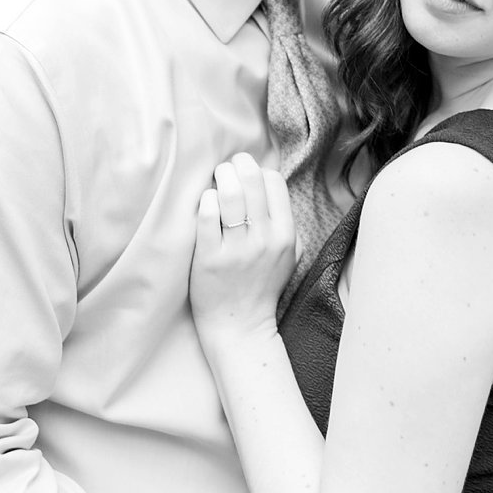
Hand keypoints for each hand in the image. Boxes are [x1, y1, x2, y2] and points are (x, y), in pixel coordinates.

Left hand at [190, 152, 294, 344]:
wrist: (241, 326)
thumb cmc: (261, 287)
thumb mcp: (288, 255)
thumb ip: (283, 223)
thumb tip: (268, 184)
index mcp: (286, 235)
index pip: (274, 181)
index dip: (257, 171)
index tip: (244, 175)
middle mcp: (264, 239)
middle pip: (252, 180)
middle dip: (235, 166)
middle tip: (224, 170)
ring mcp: (237, 249)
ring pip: (230, 193)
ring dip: (219, 178)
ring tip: (214, 181)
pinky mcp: (210, 258)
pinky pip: (207, 215)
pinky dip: (204, 201)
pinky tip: (204, 203)